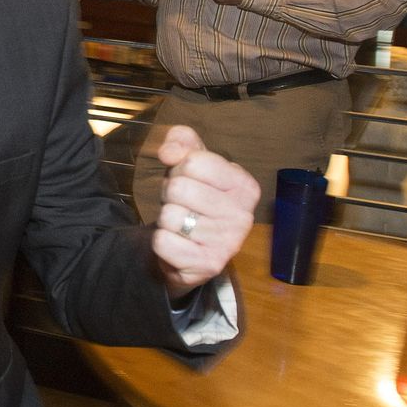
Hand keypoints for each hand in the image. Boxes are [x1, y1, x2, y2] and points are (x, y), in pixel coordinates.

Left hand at [150, 125, 259, 296]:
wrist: (190, 250)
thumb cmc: (192, 199)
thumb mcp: (190, 162)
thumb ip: (180, 141)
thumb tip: (168, 152)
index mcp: (245, 186)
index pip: (195, 161)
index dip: (180, 168)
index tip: (188, 179)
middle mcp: (243, 215)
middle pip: (179, 188)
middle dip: (169, 194)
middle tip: (180, 204)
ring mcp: (228, 243)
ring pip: (169, 216)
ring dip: (165, 218)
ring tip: (180, 223)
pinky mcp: (208, 265)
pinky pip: (163, 242)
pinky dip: (161, 241)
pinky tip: (177, 243)